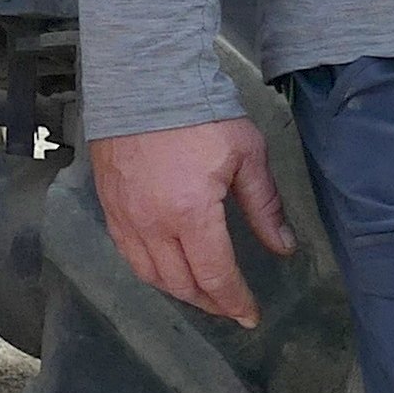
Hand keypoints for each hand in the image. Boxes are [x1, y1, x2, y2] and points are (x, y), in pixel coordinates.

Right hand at [92, 117, 293, 328]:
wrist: (145, 77)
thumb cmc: (199, 111)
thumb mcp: (246, 155)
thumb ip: (265, 206)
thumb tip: (284, 246)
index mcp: (189, 213)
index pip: (214, 276)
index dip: (235, 301)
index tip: (250, 315)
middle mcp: (151, 224)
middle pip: (180, 283)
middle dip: (208, 302)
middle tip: (230, 307)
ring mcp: (124, 216)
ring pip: (148, 274)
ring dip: (177, 290)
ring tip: (201, 293)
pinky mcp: (109, 204)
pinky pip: (127, 252)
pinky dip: (149, 269)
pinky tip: (165, 267)